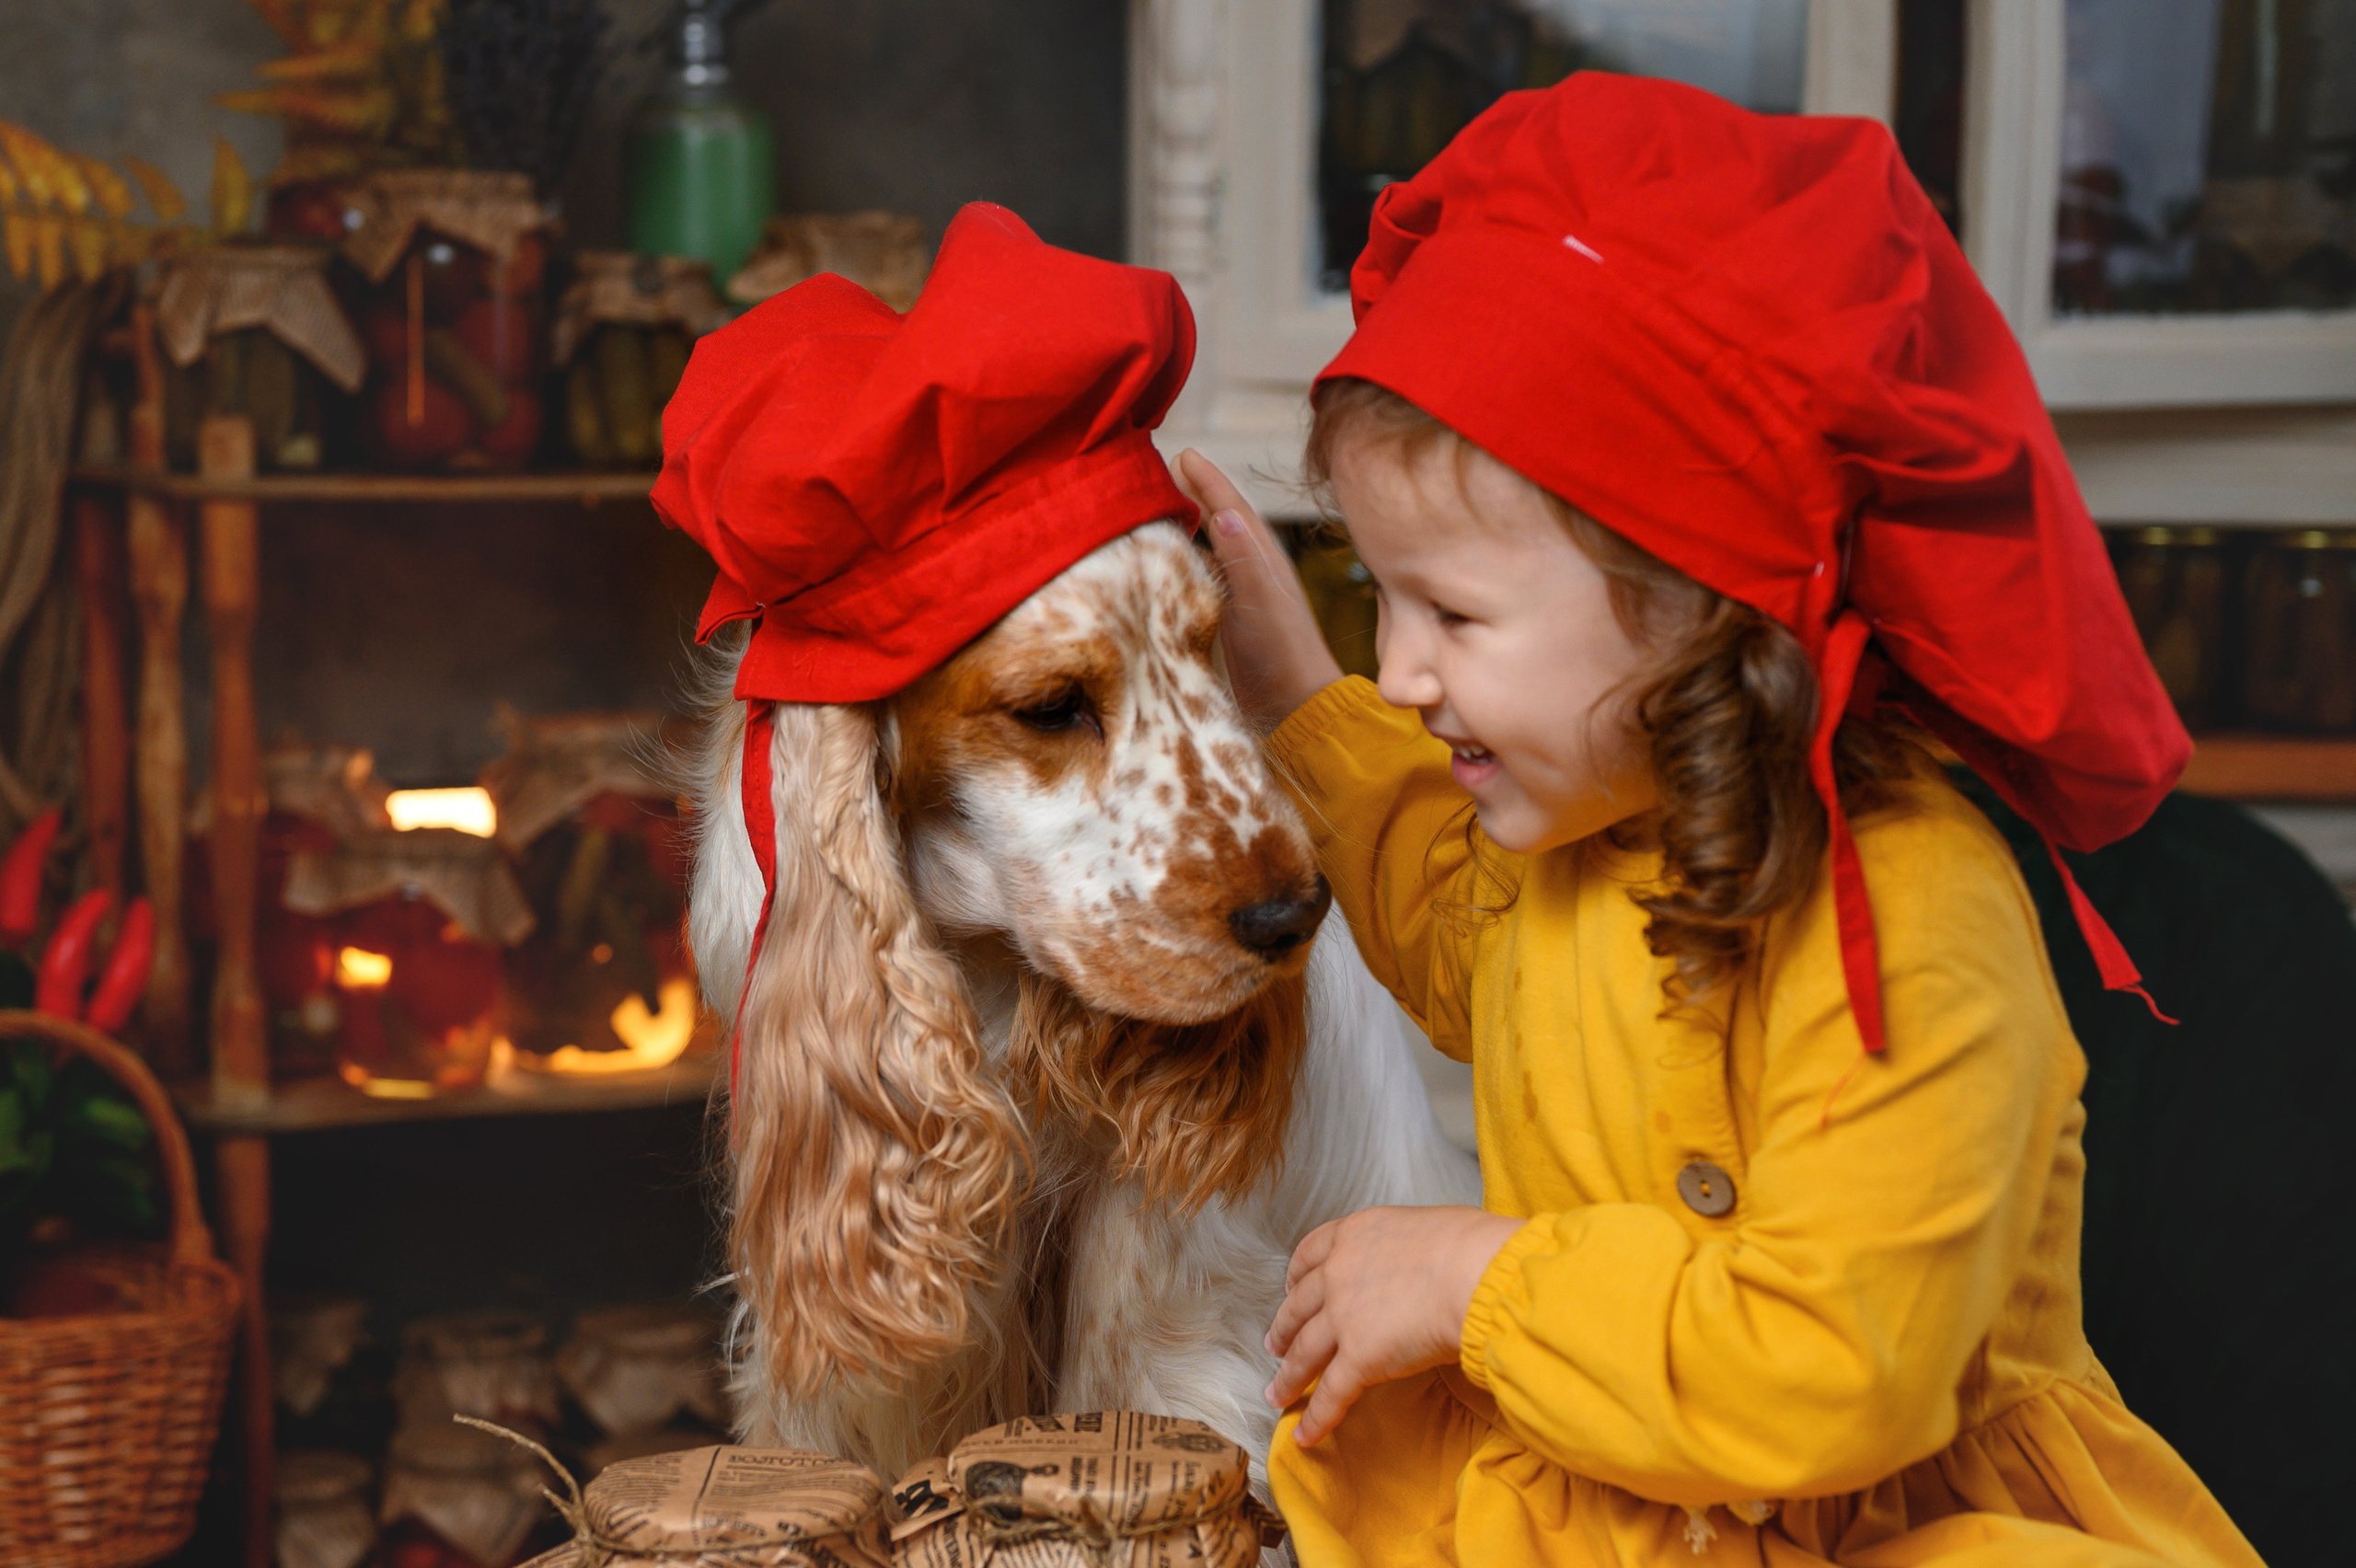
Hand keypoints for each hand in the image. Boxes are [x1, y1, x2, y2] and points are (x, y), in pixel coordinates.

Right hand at [1177, 449, 1344, 732]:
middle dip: (1193, 492)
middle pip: (1218, 519)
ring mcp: (1239, 595)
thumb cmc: (1283, 657)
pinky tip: (1167, 564)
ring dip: (1187, 524)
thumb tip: (1223, 512)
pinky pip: (1200, 577)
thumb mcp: (1262, 605)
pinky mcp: (1227, 619)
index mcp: (1261, 559)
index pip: (1229, 508)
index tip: (1183, 454)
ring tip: (1159, 506)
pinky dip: (1183, 561)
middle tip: (1162, 470)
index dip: (1207, 481)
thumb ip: (1243, 561)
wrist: (1296, 707)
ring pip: (1208, 546)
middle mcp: (1250, 570)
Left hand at [1264, 1204, 1523, 1446]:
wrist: (1473, 1272)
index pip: (1310, 1253)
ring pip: (1305, 1353)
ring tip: (1277, 1394)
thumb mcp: (1425, 1228)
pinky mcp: (1359, 1359)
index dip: (1296, 1276)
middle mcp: (1339, 1273)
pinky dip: (1316, 1418)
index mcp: (1355, 1235)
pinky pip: (1332, 1393)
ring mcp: (1343, 1317)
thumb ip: (1405, 1247)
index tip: (1290, 1288)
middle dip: (1284, 1329)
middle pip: (1298, 1306)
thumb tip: (1422, 1262)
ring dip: (1288, 1377)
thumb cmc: (1469, 1245)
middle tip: (1275, 1345)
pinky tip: (1305, 1436)